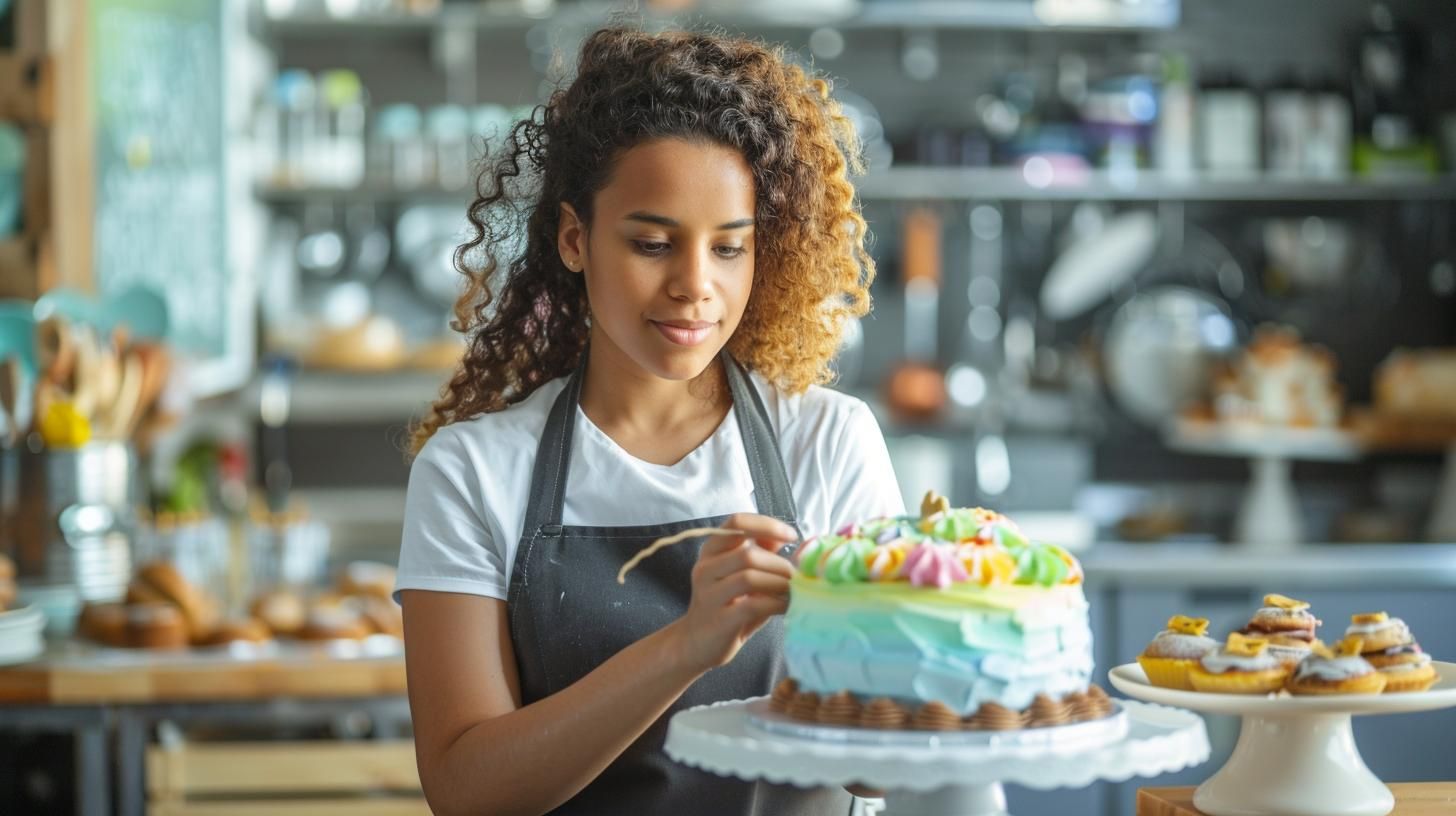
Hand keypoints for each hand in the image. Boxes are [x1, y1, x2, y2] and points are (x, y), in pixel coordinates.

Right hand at [664, 513, 796, 674]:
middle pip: (748, 554)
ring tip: (792, 592)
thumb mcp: (741, 573)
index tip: (792, 536)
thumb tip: (785, 535)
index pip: (737, 522)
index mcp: (712, 550)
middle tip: (796, 577)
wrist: (696, 643)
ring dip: (779, 584)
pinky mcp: (719, 619)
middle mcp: (706, 568)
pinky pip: (753, 605)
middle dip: (779, 565)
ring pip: (749, 577)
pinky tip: (786, 607)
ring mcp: (709, 594)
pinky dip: (776, 603)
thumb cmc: (727, 605)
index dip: (767, 525)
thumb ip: (760, 552)